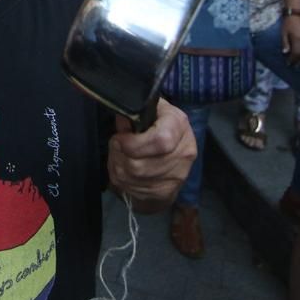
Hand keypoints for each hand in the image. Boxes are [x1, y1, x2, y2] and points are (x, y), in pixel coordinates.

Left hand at [108, 99, 196, 213]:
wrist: (174, 146)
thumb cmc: (158, 120)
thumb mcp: (148, 107)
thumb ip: (134, 112)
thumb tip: (122, 120)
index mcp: (179, 125)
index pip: (160, 141)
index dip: (133, 144)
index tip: (119, 138)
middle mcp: (183, 152)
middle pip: (141, 166)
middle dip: (119, 155)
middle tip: (115, 146)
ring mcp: (177, 175)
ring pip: (134, 179)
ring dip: (118, 167)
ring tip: (118, 155)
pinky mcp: (168, 191)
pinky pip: (135, 190)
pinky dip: (123, 179)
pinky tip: (124, 168)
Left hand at [281, 16, 299, 64]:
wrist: (296, 15)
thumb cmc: (288, 24)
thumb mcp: (283, 33)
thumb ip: (285, 43)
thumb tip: (285, 53)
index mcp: (297, 38)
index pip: (296, 52)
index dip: (292, 59)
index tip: (288, 63)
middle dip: (298, 61)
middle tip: (293, 65)